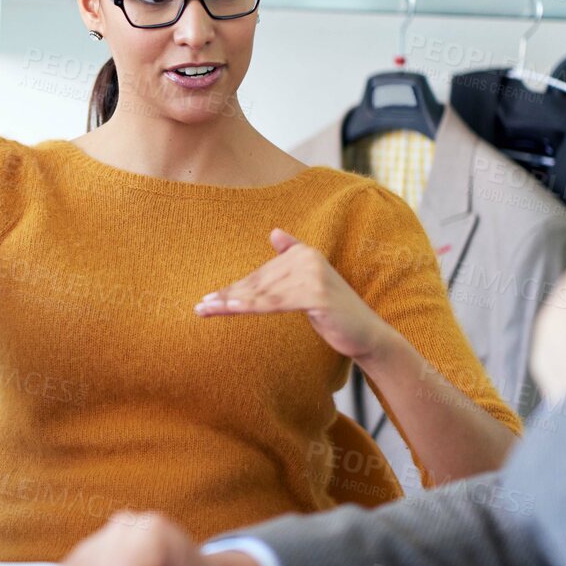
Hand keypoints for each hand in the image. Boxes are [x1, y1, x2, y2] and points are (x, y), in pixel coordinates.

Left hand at [197, 229, 395, 361]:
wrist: (366, 333)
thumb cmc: (333, 311)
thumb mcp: (310, 282)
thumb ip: (292, 256)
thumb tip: (274, 232)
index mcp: (303, 253)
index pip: (260, 275)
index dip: (233, 289)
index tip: (207, 299)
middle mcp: (307, 258)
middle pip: (258, 283)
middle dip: (227, 297)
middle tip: (199, 307)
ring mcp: (313, 275)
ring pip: (262, 293)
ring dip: (231, 303)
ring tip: (207, 310)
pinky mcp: (317, 295)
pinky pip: (276, 303)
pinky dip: (251, 306)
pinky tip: (231, 310)